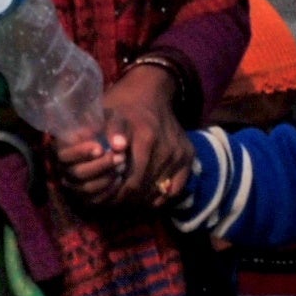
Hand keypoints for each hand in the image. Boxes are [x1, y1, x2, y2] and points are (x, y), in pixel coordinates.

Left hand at [54, 62, 190, 207]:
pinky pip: (176, 188)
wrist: (150, 92)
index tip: (106, 199)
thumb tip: (116, 149)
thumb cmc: (122, 106)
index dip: (118, 195)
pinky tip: (147, 196)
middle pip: (146, 189)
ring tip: (127, 200)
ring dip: (143, 199)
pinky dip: (161, 196)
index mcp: (146, 138)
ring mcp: (180, 153)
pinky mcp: (189, 156)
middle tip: (114, 203)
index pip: (133, 182)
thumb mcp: (108, 114)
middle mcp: (167, 148)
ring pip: (160, 191)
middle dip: (128, 199)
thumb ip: (109, 131)